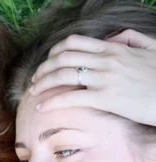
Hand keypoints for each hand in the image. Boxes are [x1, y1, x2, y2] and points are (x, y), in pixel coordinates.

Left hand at [29, 30, 155, 126]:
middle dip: (43, 68)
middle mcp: (106, 60)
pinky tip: (41, 108)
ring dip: (42, 84)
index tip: (48, 64)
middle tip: (35, 80)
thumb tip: (116, 37)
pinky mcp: (106, 98)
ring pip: (62, 75)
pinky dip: (51, 102)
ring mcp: (105, 78)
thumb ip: (132, 40)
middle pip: (62, 58)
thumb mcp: (151, 49)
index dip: (54, 53)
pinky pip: (71, 97)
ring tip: (33, 93)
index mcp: (113, 49)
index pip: (73, 43)